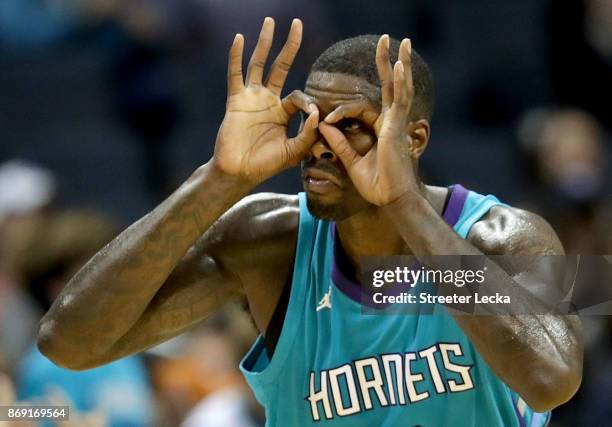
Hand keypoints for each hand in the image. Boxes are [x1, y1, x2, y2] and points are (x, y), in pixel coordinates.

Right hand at [212, 18, 318, 184]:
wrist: (239, 172)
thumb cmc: (265, 165)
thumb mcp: (293, 152)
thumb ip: (307, 135)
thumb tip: (317, 114)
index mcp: (282, 112)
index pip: (299, 96)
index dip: (308, 102)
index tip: (313, 115)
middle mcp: (267, 101)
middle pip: (280, 66)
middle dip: (289, 46)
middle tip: (297, 24)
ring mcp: (251, 98)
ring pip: (259, 64)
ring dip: (265, 43)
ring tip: (270, 22)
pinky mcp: (236, 101)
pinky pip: (236, 75)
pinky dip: (236, 57)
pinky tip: (240, 39)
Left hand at [318, 36, 417, 205]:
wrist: (390, 200)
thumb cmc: (376, 185)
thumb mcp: (351, 161)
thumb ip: (338, 142)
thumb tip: (323, 125)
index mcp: (381, 129)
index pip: (364, 107)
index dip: (343, 109)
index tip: (325, 118)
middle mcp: (391, 122)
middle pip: (390, 86)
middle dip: (388, 62)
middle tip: (388, 40)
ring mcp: (396, 123)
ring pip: (399, 87)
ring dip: (399, 63)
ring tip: (400, 41)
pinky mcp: (396, 129)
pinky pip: (398, 101)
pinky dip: (398, 83)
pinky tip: (398, 65)